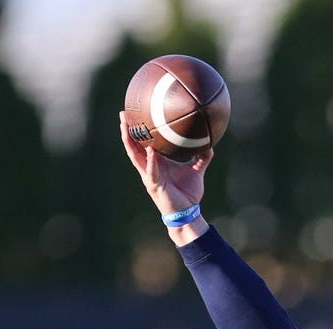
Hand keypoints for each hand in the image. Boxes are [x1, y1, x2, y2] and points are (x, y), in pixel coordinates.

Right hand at [119, 111, 210, 239]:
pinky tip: (150, 151)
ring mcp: (150, 176)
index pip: (143, 143)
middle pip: (133, 146)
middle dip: (127, 130)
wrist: (188, 212)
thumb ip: (202, 157)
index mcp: (157, 162)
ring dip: (130, 142)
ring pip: (135, 156)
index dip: (137, 130)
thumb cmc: (188, 193)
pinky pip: (151, 171)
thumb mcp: (196, 170)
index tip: (134, 113)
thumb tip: (210, 142)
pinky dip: (150, 161)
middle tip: (122, 114)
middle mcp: (149, 167)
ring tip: (126, 127)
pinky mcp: (154, 185)